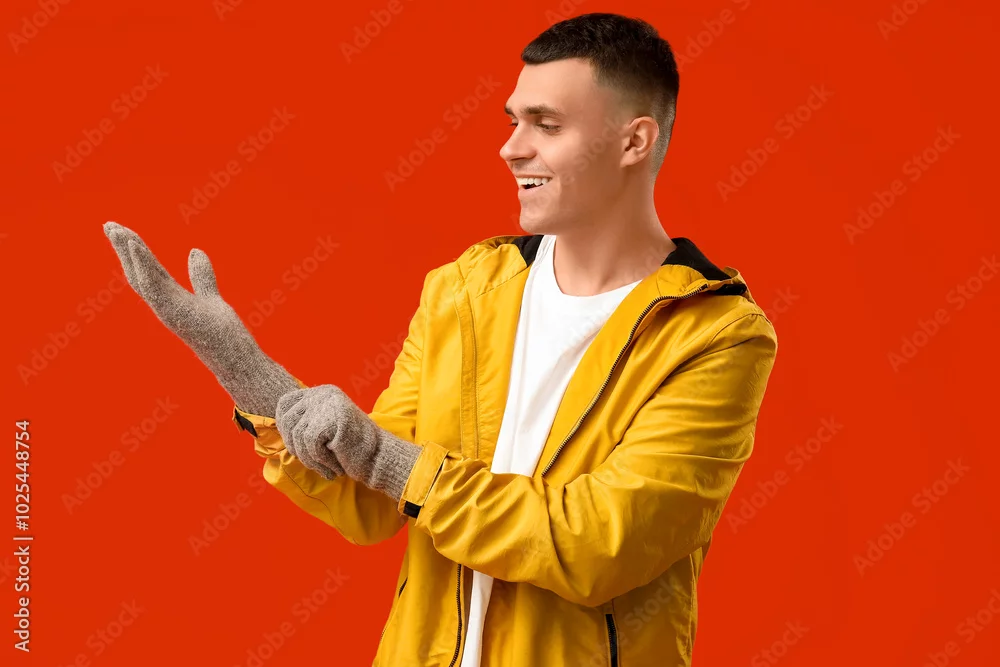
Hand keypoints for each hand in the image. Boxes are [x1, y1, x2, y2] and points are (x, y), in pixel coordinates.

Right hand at [103, 221, 299, 417]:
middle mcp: (164, 304)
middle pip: (137, 272)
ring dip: (129, 254)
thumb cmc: (221, 334)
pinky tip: (137, 246)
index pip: (146, 271)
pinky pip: (156, 287)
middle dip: (123, 249)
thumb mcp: (210, 297)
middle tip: (108, 223)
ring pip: (142, 278)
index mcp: (170, 299)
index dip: (132, 252)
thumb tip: (195, 251)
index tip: (120, 229)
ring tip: (118, 230)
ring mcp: (168, 310)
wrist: (235, 360)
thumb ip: (201, 276)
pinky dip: (145, 267)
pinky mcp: (178, 314)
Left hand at [276, 385, 421, 501]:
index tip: (299, 449)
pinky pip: (310, 444)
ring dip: (309, 459)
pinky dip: (319, 461)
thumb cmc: (350, 450)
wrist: (380, 459)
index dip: (284, 429)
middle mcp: (324, 393)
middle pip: (288, 422)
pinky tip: (334, 467)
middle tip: (314, 463)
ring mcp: (329, 403)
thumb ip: (304, 422)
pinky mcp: (333, 417)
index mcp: (322, 392)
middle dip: (296, 448)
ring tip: (327, 467)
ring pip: (298, 436)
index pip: (284, 405)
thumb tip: (274, 425)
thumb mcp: (323, 428)